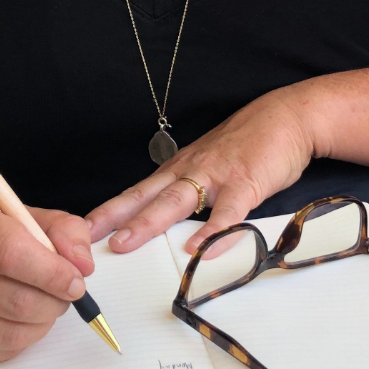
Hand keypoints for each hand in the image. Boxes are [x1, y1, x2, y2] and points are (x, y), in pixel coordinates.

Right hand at [0, 199, 93, 362]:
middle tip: (64, 296)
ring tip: (43, 309)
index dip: (52, 273)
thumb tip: (83, 266)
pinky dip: (17, 343)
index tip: (76, 281)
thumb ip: (63, 231)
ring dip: (39, 326)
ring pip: (6, 334)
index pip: (12, 255)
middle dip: (53, 304)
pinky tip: (18, 322)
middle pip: (14, 301)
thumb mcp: (21, 214)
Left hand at [86, 88, 314, 257]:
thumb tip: (167, 223)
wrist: (286, 117)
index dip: (109, 210)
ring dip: (149, 223)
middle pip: (146, 196)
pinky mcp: (245, 183)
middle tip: (88, 239)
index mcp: (179, 169)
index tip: (82, 228)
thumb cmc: (247, 146)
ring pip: (176, 202)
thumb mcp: (209, 166)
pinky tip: (198, 250)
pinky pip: (227, 213)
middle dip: (115, 218)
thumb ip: (189, 192)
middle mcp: (189, 171)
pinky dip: (212, 233)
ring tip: (127, 243)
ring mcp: (216, 176)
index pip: (136, 192)